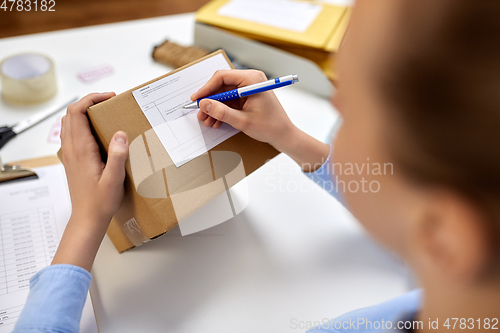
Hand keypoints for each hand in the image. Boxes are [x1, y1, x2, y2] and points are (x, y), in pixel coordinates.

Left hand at [53, 92, 128, 270]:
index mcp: (81, 150)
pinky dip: (82, 124)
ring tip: (104, 113)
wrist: (87, 218)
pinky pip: (71, 133)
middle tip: (109, 102)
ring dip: (84, 112)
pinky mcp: (72, 160)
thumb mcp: (114, 180)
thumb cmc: (100, 202)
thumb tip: (120, 134)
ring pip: (69, 123)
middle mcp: (72, 149)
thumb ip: (117, 156)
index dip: (91, 99)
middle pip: (71, 114)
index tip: (109, 98)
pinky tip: (98, 131)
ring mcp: (70, 154)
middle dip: (89, 102)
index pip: (77, 113)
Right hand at [192, 70, 329, 170]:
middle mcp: (250, 80)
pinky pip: (230, 100)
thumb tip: (203, 105)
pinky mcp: (247, 97)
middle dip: (209, 101)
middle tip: (200, 114)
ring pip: (223, 94)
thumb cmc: (269, 126)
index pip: (222, 77)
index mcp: (251, 80)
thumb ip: (222, 112)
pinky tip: (216, 122)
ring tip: (207, 121)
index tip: (196, 100)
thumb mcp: (242, 121)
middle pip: (221, 85)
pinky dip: (222, 110)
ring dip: (214, 108)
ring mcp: (248, 88)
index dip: (206, 88)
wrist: (284, 135)